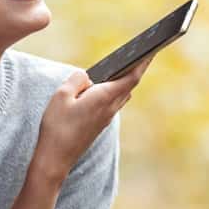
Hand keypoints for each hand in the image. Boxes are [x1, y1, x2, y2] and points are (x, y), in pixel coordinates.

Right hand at [34, 55, 153, 184]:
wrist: (55, 158)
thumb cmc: (57, 127)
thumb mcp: (61, 95)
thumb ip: (76, 80)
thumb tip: (86, 76)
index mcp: (104, 98)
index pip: (131, 77)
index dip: (143, 62)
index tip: (153, 50)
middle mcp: (110, 108)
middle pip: (128, 85)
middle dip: (135, 69)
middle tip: (140, 55)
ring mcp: (105, 119)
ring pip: (120, 96)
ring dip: (123, 82)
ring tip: (120, 69)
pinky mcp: (98, 125)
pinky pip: (111, 104)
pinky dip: (112, 92)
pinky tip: (101, 89)